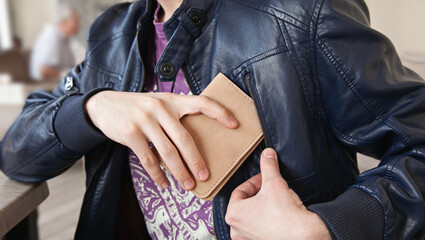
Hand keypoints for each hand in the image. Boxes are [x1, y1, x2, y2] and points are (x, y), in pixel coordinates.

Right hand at [86, 91, 237, 189]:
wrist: (104, 104)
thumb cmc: (138, 107)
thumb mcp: (159, 103)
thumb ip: (175, 115)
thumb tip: (195, 142)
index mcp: (173, 100)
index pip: (202, 102)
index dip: (220, 113)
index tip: (235, 125)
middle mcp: (160, 108)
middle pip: (184, 138)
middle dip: (196, 160)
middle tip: (204, 176)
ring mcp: (145, 120)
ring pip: (167, 152)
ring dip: (180, 172)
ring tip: (188, 185)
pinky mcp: (131, 133)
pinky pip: (149, 159)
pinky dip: (158, 175)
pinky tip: (165, 184)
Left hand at [226, 148, 330, 239]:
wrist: (304, 236)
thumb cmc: (285, 215)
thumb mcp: (274, 182)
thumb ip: (268, 166)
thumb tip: (267, 154)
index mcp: (233, 214)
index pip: (240, 191)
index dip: (254, 181)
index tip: (264, 178)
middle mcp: (236, 229)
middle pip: (244, 204)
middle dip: (257, 194)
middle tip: (270, 188)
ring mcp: (247, 239)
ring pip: (251, 217)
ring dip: (261, 207)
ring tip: (275, 201)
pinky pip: (258, 229)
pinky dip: (265, 221)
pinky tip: (278, 215)